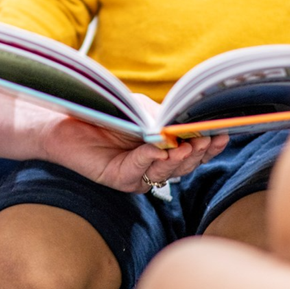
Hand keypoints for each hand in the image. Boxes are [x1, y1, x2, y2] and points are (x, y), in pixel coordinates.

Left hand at [44, 117, 228, 192]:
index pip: (192, 151)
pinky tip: (157, 148)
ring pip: (165, 171)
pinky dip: (149, 158)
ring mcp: (137, 175)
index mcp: (163, 149)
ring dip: (177, 158)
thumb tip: (182, 125)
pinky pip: (138, 170)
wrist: (66, 119)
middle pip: (184, 164)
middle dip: (197, 152)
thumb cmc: (107, 112)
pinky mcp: (118, 178)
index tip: (223, 133)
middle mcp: (153, 166)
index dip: (208, 145)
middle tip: (207, 140)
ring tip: (186, 145)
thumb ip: (161, 118)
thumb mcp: (140, 110)